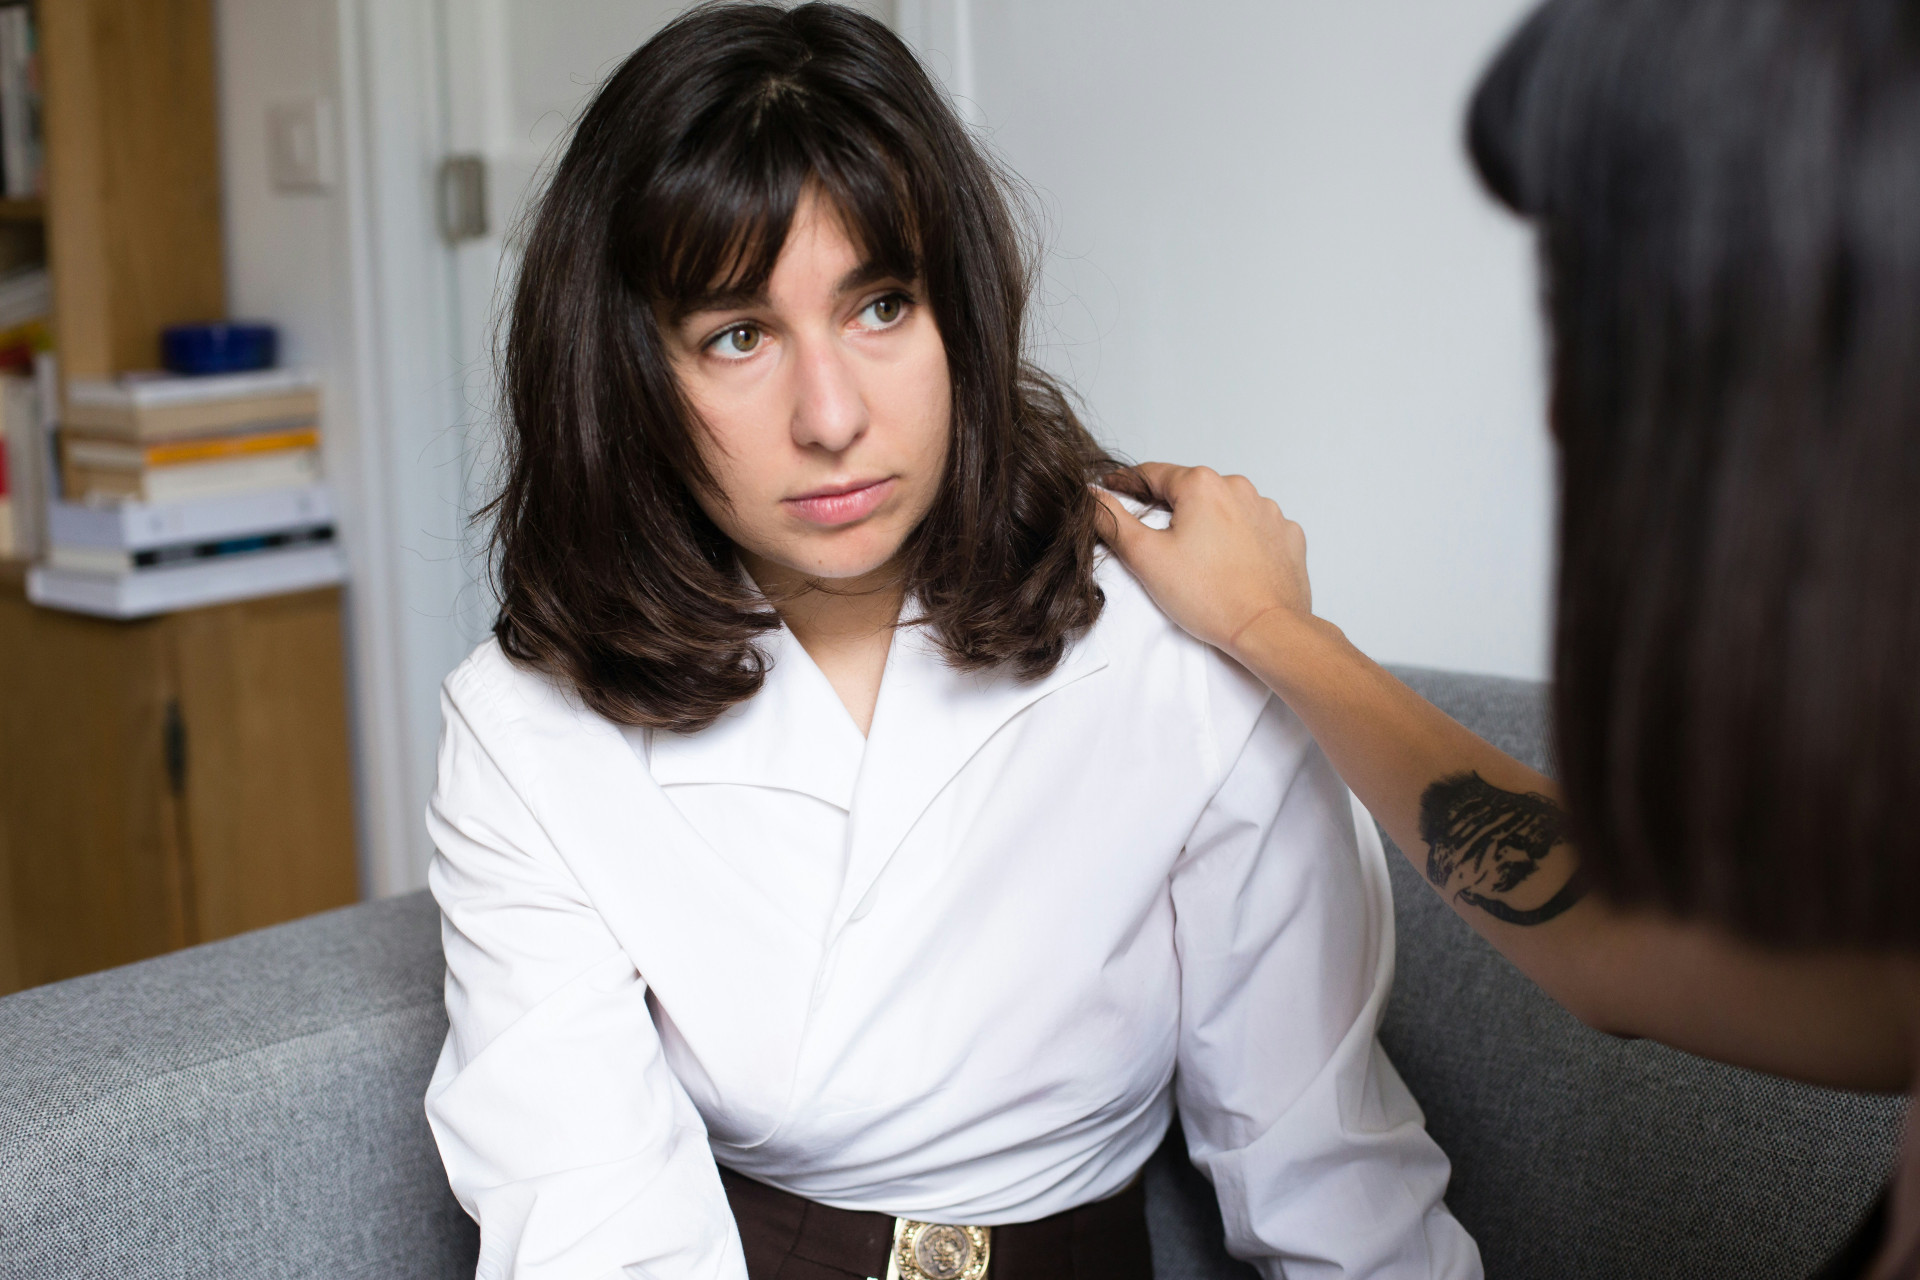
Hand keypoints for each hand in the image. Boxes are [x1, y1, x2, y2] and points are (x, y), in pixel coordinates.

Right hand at [1094, 463, 1311, 658]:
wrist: (1267, 628)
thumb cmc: (1210, 596)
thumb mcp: (1145, 557)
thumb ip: (1113, 520)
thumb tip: (1092, 497)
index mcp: (1202, 485)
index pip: (1152, 474)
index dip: (1127, 482)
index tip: (1113, 488)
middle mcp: (1239, 488)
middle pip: (1190, 492)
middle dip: (1171, 510)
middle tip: (1156, 541)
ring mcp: (1268, 511)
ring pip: (1224, 509)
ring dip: (1207, 524)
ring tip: (1198, 561)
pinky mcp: (1287, 535)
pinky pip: (1254, 528)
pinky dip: (1239, 540)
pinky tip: (1229, 564)